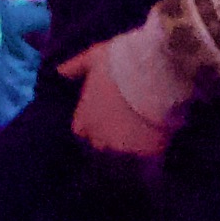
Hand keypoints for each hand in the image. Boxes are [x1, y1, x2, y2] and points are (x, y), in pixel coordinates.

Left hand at [62, 40, 172, 162]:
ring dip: (131, 149)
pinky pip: (149, 163)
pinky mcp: (149, 152)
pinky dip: (153, 158)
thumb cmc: (120, 62)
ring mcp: (124, 148)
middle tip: (126, 126)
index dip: (92, 125)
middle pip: (101, 146)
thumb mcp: (93, 57)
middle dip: (110, 138)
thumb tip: (59, 71)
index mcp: (85, 119)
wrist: (154, 70)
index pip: (81, 132)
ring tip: (144, 138)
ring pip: (124, 157)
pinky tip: (160, 148)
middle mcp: (100, 138)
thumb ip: (75, 67)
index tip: (102, 118)